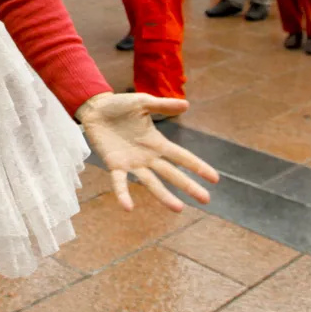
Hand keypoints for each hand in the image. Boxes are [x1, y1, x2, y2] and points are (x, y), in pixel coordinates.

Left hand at [77, 93, 218, 212]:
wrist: (95, 108)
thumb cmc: (120, 106)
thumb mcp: (143, 102)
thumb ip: (163, 105)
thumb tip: (187, 104)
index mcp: (156, 142)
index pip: (181, 156)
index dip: (197, 166)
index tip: (215, 179)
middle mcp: (147, 156)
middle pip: (171, 173)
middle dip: (188, 185)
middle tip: (206, 199)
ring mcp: (131, 163)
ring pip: (150, 182)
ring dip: (163, 195)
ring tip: (178, 208)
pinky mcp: (114, 164)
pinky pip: (119, 182)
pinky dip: (123, 194)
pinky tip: (128, 207)